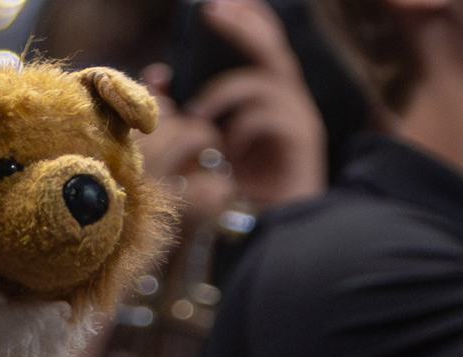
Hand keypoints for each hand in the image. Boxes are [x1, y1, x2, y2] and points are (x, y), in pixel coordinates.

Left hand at [179, 0, 324, 210]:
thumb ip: (187, 108)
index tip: (213, 6)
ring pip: (266, 81)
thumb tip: (157, 75)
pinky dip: (243, 127)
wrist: (269, 228)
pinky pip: (271, 116)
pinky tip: (230, 152)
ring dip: (225, 92)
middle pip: (272, 48)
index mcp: (269, 94)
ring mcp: (301, 117)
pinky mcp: (305, 139)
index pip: (264, 42)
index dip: (246, 19)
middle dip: (241, 27)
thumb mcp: (206, 143)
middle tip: (211, 12)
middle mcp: (290, 99)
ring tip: (198, 114)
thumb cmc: (240, 187)